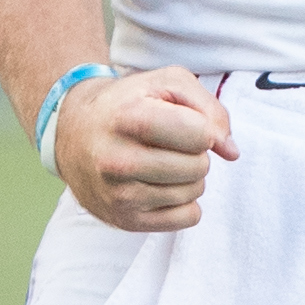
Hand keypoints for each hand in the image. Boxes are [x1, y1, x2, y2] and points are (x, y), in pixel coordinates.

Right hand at [51, 66, 238, 232]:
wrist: (74, 133)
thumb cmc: (129, 103)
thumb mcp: (168, 83)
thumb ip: (210, 108)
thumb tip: (230, 152)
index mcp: (128, 118)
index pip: (199, 134)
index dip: (202, 127)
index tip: (184, 122)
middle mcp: (117, 160)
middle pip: (198, 166)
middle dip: (196, 153)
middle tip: (171, 144)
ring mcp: (118, 195)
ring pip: (194, 193)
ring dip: (190, 177)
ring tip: (164, 161)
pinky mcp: (125, 220)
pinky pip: (187, 218)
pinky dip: (184, 202)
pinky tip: (162, 185)